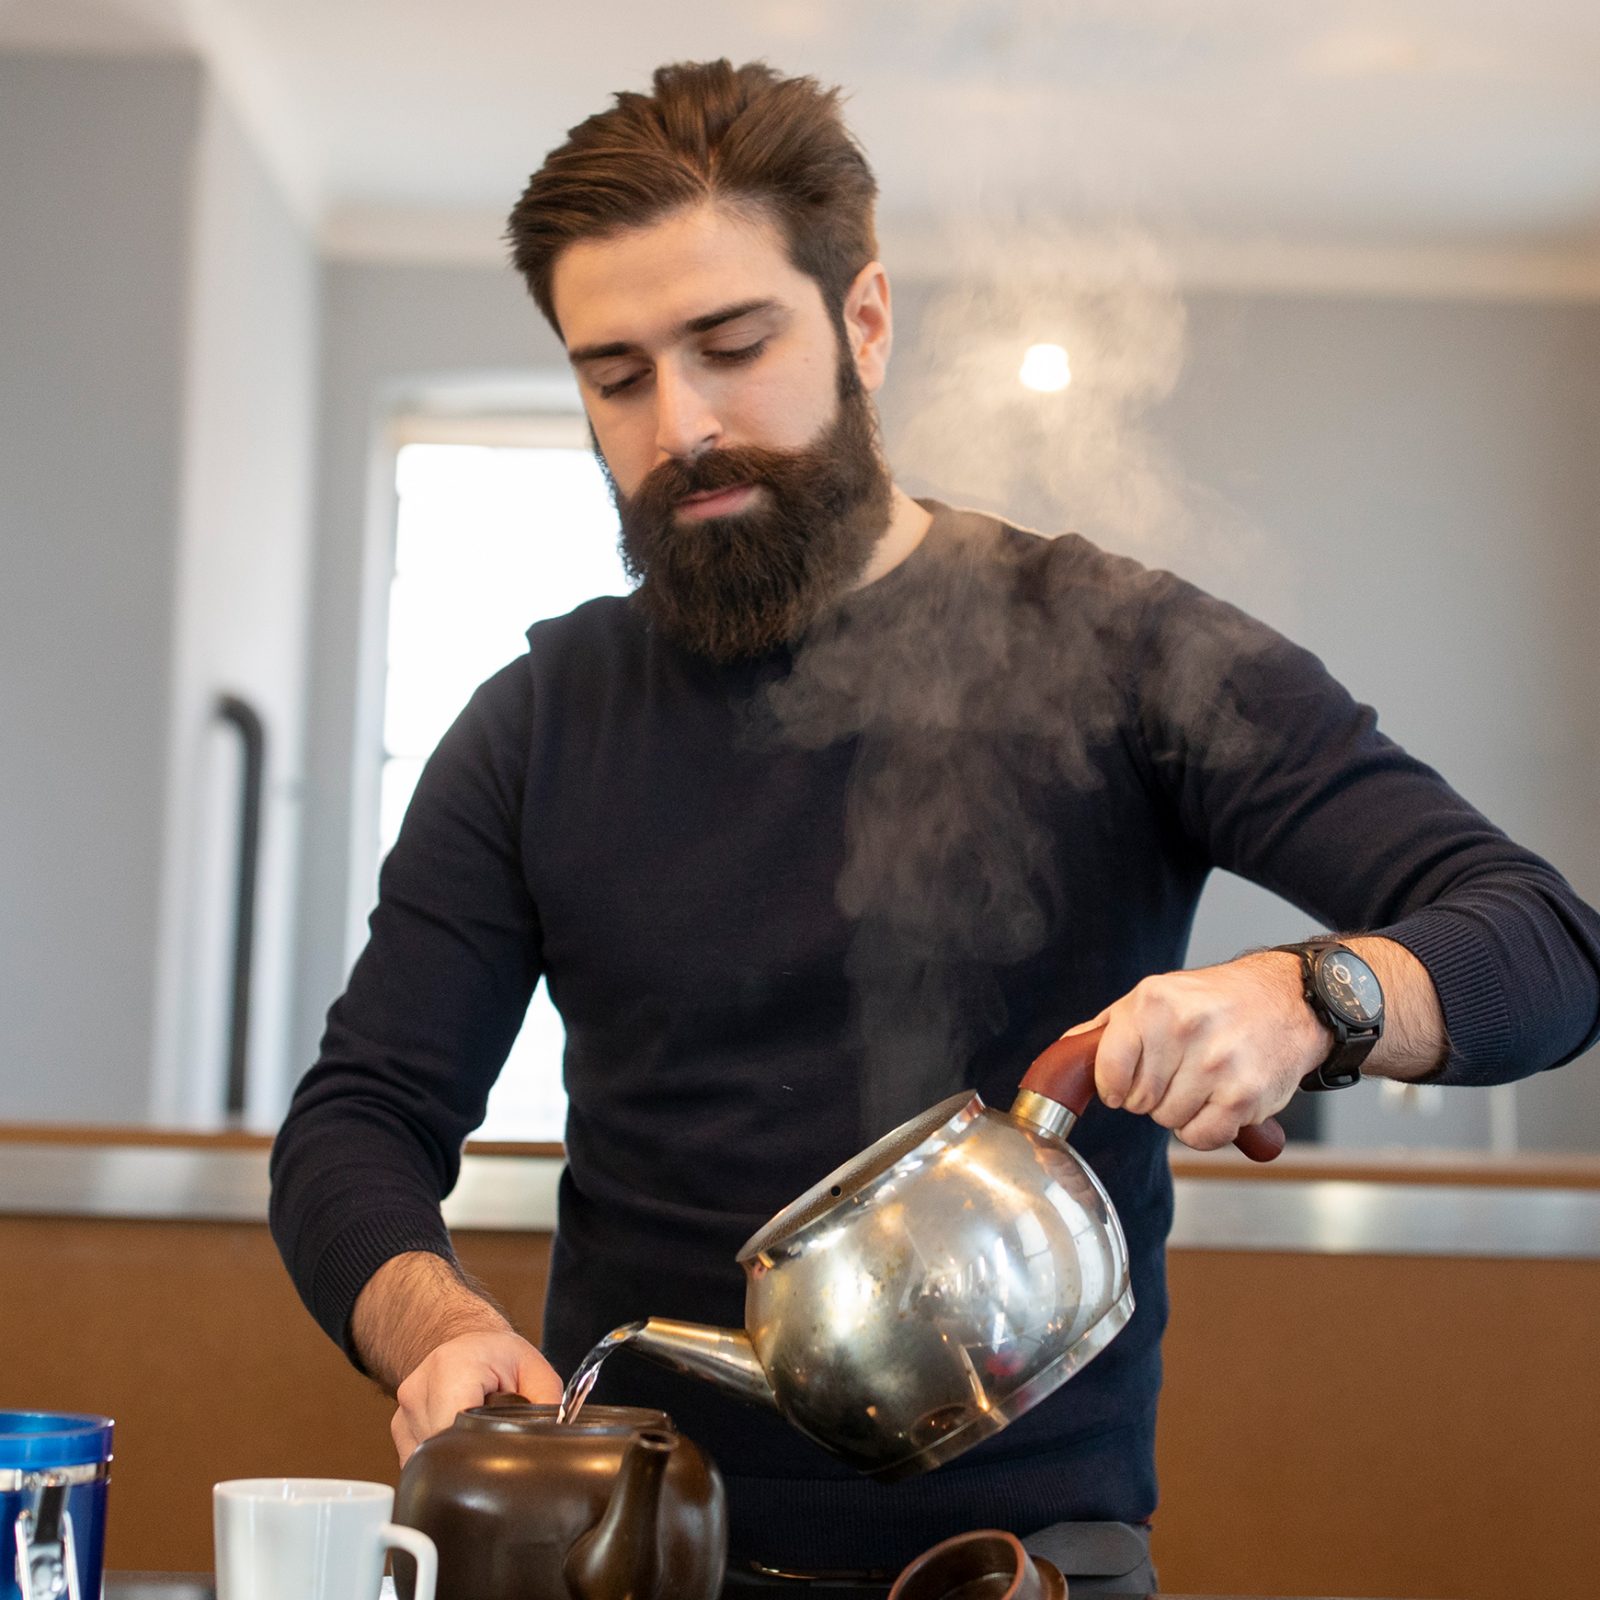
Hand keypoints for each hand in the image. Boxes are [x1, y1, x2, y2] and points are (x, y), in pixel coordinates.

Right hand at [391, 1329, 562, 1463]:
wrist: (465, 1340)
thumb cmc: (498, 1355)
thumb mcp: (534, 1370)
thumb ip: (547, 1404)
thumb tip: (555, 1438)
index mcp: (452, 1369)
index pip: (456, 1429)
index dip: (481, 1449)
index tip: (499, 1452)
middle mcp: (420, 1389)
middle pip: (443, 1451)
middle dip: (471, 1458)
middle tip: (494, 1447)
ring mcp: (404, 1411)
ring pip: (429, 1461)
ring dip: (455, 1460)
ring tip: (476, 1438)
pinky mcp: (399, 1428)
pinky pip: (420, 1460)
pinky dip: (442, 1460)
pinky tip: (460, 1442)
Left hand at [1070, 952, 1326, 1149]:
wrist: (1286, 1001)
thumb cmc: (1215, 1002)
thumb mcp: (1154, 997)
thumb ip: (1108, 1029)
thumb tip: (1066, 1055)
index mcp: (1153, 1003)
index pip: (1108, 1071)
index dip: (1114, 1086)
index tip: (1123, 1085)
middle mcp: (1184, 1029)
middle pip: (1138, 1101)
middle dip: (1152, 1096)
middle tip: (1178, 1073)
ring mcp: (1216, 1063)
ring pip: (1168, 1121)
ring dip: (1182, 1111)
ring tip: (1203, 1081)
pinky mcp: (1244, 1096)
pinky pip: (1201, 1137)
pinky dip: (1207, 1129)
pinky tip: (1220, 1100)